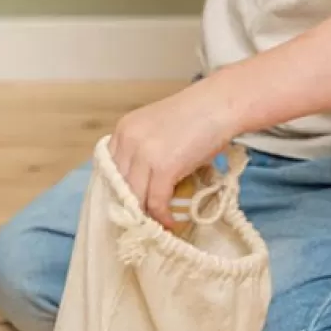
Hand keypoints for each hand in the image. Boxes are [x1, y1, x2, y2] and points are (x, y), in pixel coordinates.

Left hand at [108, 83, 235, 230]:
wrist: (221, 104)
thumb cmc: (198, 115)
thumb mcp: (160, 128)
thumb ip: (146, 149)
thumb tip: (145, 184)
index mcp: (124, 130)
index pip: (109, 169)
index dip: (118, 190)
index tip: (129, 204)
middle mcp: (128, 141)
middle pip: (119, 185)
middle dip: (130, 206)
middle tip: (142, 221)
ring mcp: (144, 154)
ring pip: (134, 197)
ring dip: (145, 216)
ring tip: (156, 226)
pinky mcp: (164, 168)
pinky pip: (156, 202)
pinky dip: (162, 216)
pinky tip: (171, 222)